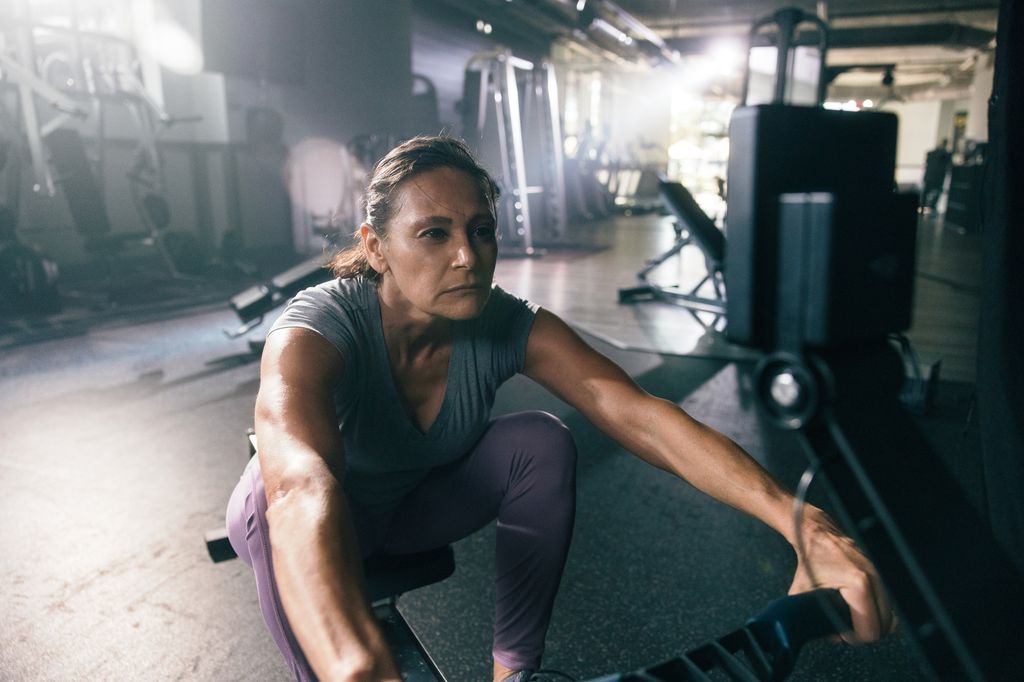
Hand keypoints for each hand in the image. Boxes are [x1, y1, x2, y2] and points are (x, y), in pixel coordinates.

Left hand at [788, 505, 896, 642]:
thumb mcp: (802, 593)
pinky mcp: (881, 573)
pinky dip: (878, 611)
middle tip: (848, 632)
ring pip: (891, 615)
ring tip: (854, 622)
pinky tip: (861, 611)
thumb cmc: (809, 561)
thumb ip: (813, 618)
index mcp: (859, 585)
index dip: (856, 638)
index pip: (871, 629)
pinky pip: (888, 602)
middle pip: (885, 626)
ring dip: (875, 623)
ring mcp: (880, 575)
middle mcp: (875, 579)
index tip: (843, 635)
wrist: (816, 533)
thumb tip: (832, 637)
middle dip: (866, 633)